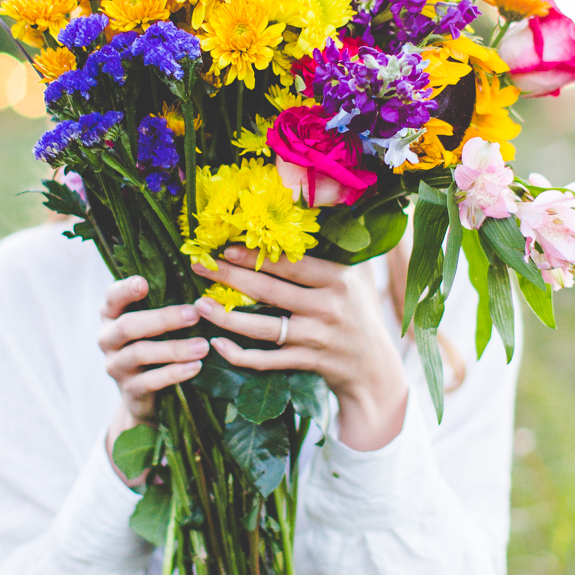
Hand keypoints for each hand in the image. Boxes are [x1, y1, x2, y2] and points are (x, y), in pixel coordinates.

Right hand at [99, 276, 206, 477]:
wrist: (143, 394)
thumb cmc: (152, 343)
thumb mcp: (152, 323)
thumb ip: (163, 303)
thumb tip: (201, 288)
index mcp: (111, 315)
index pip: (112, 297)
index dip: (125, 290)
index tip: (143, 282)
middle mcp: (107, 338)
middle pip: (128, 326)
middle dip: (163, 319)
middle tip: (194, 314)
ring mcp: (116, 365)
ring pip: (139, 353)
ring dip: (174, 349)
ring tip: (203, 346)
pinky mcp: (129, 390)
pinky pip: (150, 381)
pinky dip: (174, 373)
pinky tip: (196, 367)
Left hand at [193, 246, 408, 452]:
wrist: (375, 370)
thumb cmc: (362, 313)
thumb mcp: (361, 276)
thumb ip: (342, 247)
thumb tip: (324, 205)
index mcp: (339, 280)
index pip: (290, 265)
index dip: (255, 256)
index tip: (225, 248)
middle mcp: (327, 308)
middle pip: (269, 291)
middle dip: (229, 277)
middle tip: (199, 266)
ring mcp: (315, 339)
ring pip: (262, 328)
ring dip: (226, 317)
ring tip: (199, 305)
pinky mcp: (305, 363)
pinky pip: (265, 360)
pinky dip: (239, 355)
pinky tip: (217, 344)